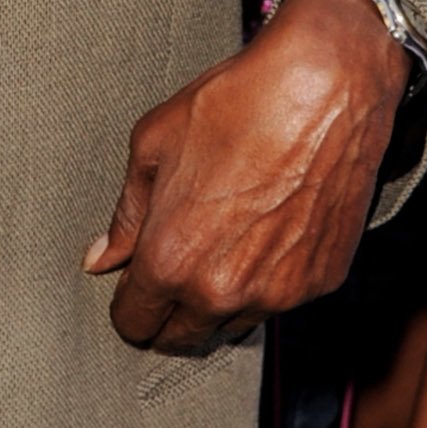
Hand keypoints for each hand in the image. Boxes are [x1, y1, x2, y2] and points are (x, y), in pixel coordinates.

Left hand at [83, 0, 408, 353]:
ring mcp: (279, 292)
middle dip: (168, 314)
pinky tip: (267, 233)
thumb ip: (126, 215)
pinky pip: (281, 300)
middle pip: (181, 339)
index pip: (136, 323)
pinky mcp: (322, 281)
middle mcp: (224, 290)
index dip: (128, 306)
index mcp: (171, 260)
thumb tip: (102, 258)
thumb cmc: (235, 105)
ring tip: (223, 244)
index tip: (134, 288)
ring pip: (232, 324)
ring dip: (218, 301)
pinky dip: (267, 281)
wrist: (324, 88)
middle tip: (173, 271)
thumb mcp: (153, 145)